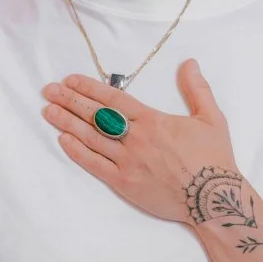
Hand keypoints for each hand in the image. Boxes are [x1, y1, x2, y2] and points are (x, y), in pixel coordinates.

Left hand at [43, 58, 237, 223]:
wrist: (214, 199)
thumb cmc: (213, 158)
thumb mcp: (212, 118)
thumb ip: (198, 89)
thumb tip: (189, 62)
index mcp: (153, 120)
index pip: (113, 98)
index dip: (89, 87)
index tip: (70, 80)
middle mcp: (136, 138)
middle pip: (96, 115)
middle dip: (70, 100)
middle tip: (49, 90)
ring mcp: (128, 161)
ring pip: (91, 138)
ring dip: (67, 122)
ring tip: (48, 111)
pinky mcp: (124, 183)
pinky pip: (94, 165)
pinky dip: (77, 152)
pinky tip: (63, 140)